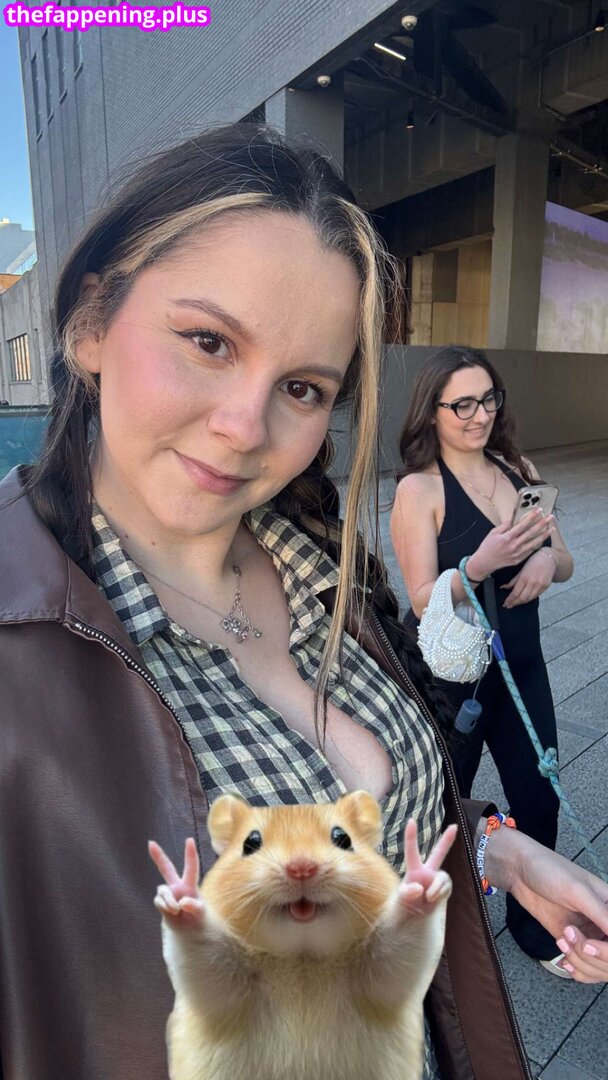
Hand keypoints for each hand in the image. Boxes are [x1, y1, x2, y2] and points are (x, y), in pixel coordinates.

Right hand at [149, 837, 204, 929]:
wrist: (187, 928)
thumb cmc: (197, 916)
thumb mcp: (200, 912)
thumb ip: (194, 906)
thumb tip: (182, 902)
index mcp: (190, 884)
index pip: (191, 867)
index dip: (190, 854)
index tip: (190, 839)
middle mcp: (177, 885)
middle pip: (166, 868)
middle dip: (158, 856)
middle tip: (150, 843)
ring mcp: (168, 893)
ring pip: (163, 890)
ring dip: (169, 901)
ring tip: (176, 910)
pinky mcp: (160, 901)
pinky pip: (159, 901)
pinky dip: (165, 908)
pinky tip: (172, 913)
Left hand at [398, 820, 455, 916]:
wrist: (414, 917)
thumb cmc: (403, 904)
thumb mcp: (401, 900)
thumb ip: (407, 893)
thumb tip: (420, 888)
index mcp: (413, 870)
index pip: (411, 851)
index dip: (411, 836)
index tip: (411, 820)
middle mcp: (426, 871)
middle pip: (438, 853)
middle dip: (447, 840)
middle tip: (455, 826)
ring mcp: (436, 879)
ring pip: (443, 877)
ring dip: (436, 889)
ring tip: (428, 898)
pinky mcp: (444, 888)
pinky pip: (446, 887)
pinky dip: (440, 894)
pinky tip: (432, 899)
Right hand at [467, 509, 554, 579]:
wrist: (484, 562)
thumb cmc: (487, 547)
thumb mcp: (493, 533)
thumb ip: (505, 526)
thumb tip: (514, 520)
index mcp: (507, 537)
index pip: (523, 524)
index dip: (531, 516)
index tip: (538, 510)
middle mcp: (514, 545)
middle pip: (531, 533)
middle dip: (542, 523)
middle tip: (550, 517)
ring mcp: (518, 553)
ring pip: (534, 543)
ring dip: (544, 535)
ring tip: (552, 528)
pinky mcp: (519, 559)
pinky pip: (530, 551)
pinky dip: (537, 544)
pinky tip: (543, 539)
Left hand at [494, 830, 607, 982]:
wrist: (519, 871)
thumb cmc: (550, 870)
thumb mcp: (578, 890)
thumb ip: (602, 914)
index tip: (589, 943)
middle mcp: (605, 923)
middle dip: (592, 956)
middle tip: (569, 935)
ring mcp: (590, 934)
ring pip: (599, 968)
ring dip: (581, 963)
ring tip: (563, 940)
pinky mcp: (573, 942)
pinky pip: (584, 968)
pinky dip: (577, 971)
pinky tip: (563, 960)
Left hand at [501, 548, 555, 607]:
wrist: (548, 558)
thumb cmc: (533, 561)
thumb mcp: (521, 569)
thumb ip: (513, 580)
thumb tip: (504, 587)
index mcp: (524, 577)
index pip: (515, 593)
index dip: (510, 600)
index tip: (505, 603)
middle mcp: (532, 583)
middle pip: (522, 598)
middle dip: (514, 603)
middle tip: (508, 605)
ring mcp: (540, 585)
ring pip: (529, 599)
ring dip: (521, 603)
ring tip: (515, 604)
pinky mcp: (545, 587)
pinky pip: (536, 596)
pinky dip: (529, 599)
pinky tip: (524, 599)